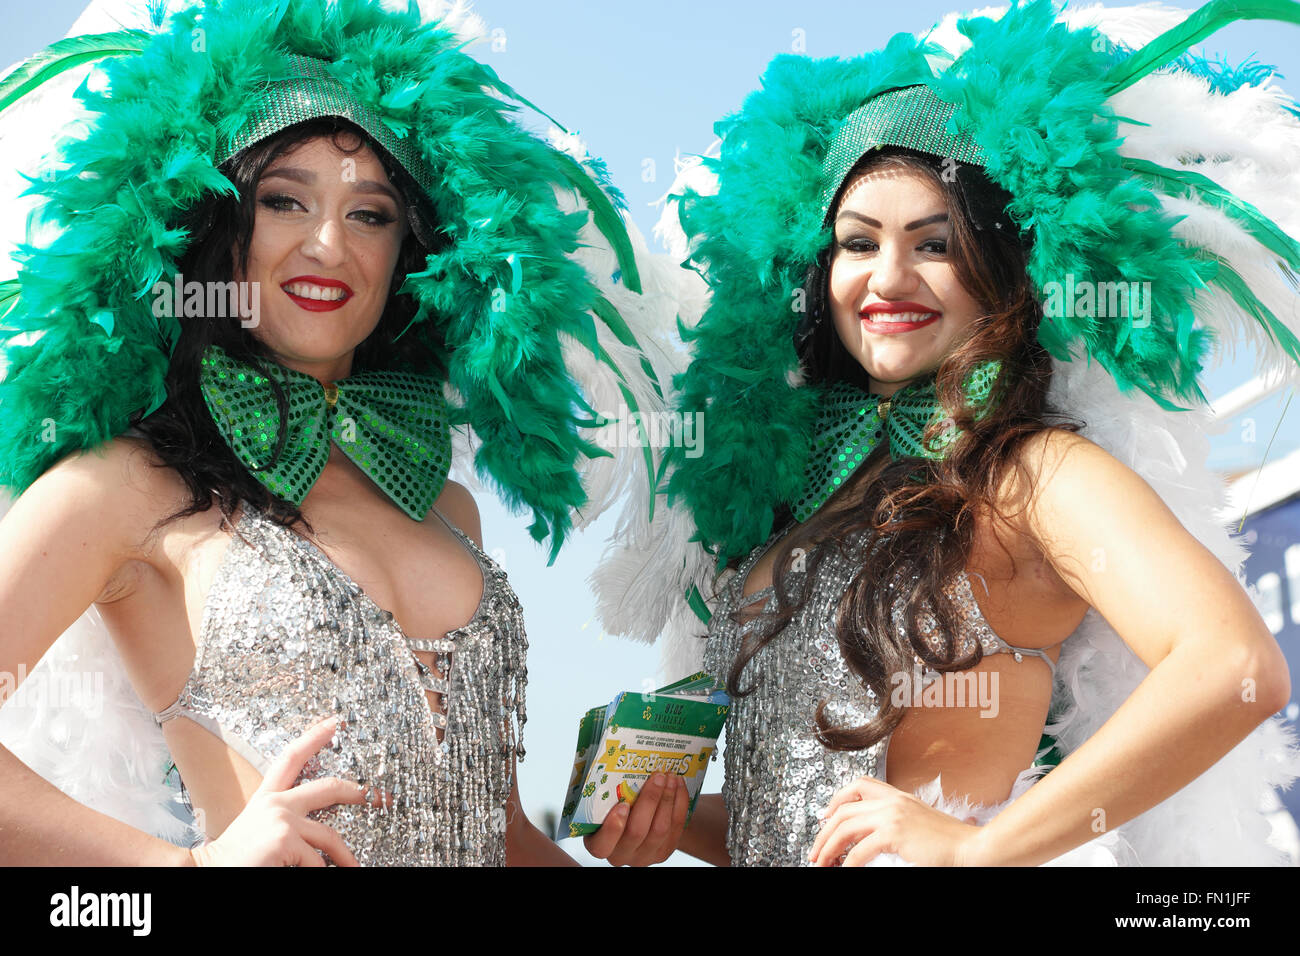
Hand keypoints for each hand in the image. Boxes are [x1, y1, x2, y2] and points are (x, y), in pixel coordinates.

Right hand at [189, 717, 374, 866]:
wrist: (205, 872)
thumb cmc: (231, 861)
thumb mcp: (257, 834)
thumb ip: (284, 824)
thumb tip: (314, 831)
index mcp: (266, 800)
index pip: (291, 758)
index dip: (315, 736)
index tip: (336, 722)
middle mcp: (276, 804)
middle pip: (329, 787)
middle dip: (359, 792)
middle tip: (379, 797)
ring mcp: (283, 820)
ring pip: (330, 837)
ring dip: (346, 858)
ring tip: (354, 868)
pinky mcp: (286, 840)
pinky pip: (317, 862)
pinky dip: (320, 873)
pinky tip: (300, 873)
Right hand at [583, 772, 688, 865]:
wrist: (637, 821)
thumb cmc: (614, 806)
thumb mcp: (603, 803)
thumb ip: (604, 793)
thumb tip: (613, 757)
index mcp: (598, 844)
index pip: (602, 845)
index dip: (613, 827)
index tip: (623, 805)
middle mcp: (620, 855)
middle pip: (637, 832)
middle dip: (649, 801)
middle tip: (657, 776)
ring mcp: (644, 856)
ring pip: (659, 830)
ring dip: (667, 799)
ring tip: (670, 777)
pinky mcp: (664, 851)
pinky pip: (676, 828)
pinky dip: (679, 804)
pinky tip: (678, 785)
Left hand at [807, 776, 980, 866]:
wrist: (971, 848)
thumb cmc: (949, 841)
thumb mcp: (917, 822)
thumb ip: (895, 821)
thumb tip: (871, 834)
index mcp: (898, 796)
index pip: (858, 785)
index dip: (836, 800)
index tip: (825, 817)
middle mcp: (892, 800)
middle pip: (844, 809)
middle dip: (824, 832)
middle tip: (816, 851)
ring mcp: (893, 815)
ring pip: (845, 827)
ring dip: (828, 847)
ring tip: (822, 862)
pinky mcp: (895, 833)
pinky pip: (859, 849)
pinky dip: (848, 863)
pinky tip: (845, 870)